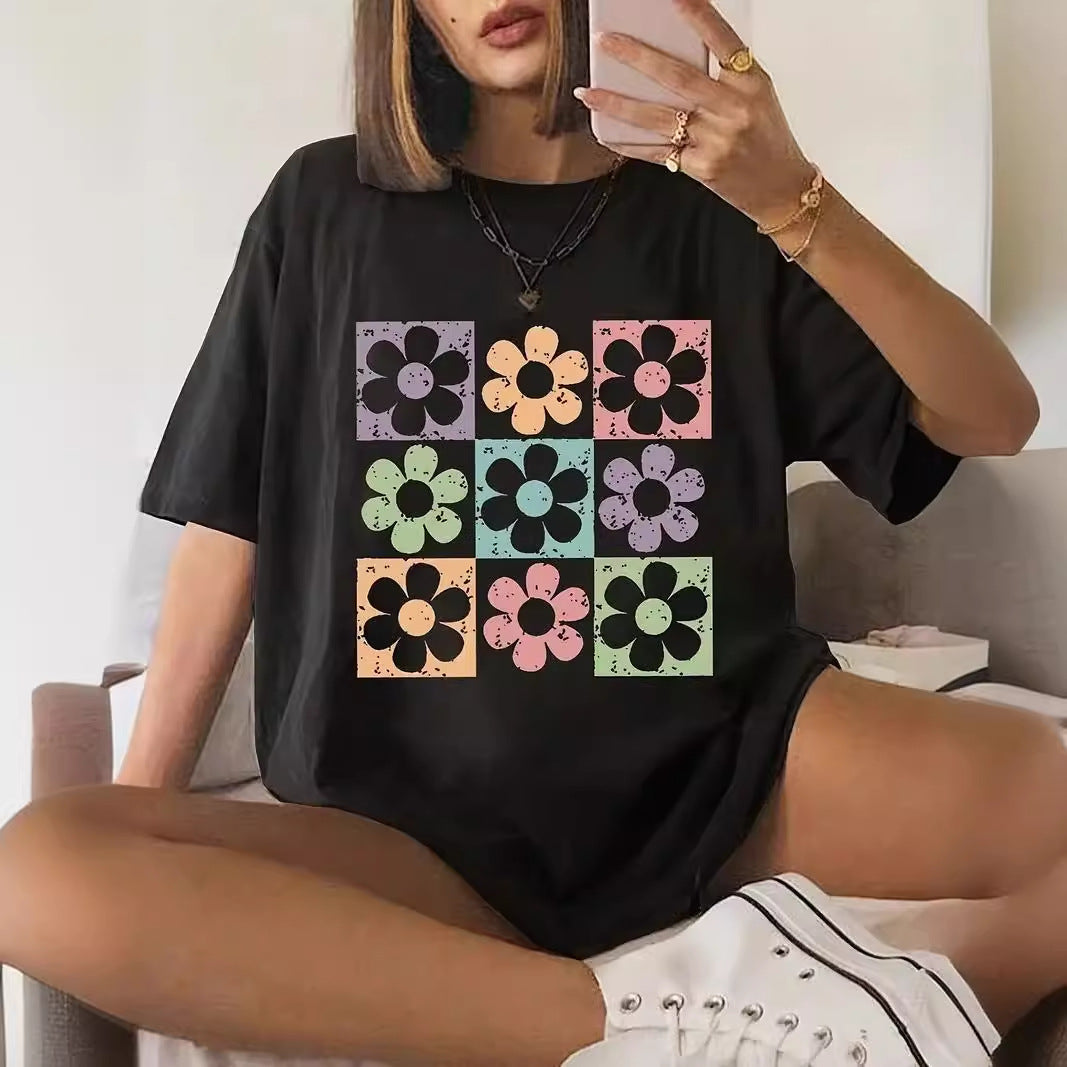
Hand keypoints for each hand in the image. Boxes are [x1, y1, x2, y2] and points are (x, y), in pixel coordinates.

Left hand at [576, 0, 815, 229]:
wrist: (782, 189)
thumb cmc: (767, 138)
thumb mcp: (758, 97)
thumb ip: (722, 76)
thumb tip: (669, 57)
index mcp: (752, 83)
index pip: (723, 41)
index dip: (698, 16)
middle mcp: (734, 109)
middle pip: (678, 77)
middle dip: (636, 57)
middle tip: (605, 41)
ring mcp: (716, 141)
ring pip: (658, 117)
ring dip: (618, 104)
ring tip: (589, 92)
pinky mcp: (702, 168)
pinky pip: (658, 152)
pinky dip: (630, 143)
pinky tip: (607, 134)